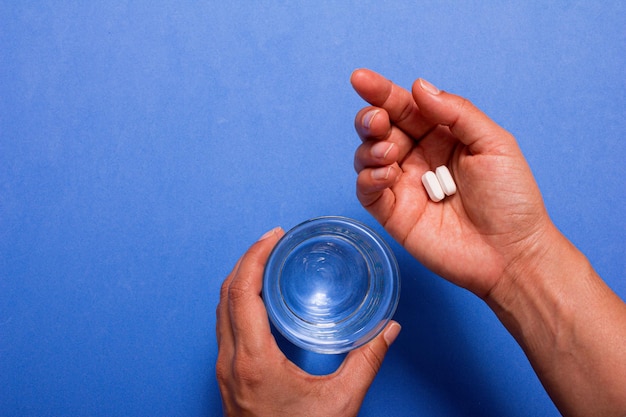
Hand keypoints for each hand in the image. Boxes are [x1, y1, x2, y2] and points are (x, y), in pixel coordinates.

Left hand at [216, 227, 400, 416]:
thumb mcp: (340, 403)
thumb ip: (366, 362)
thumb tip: (388, 330)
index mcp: (253, 360)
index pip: (241, 292)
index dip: (255, 256)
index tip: (274, 235)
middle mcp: (231, 361)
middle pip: (225, 294)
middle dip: (247, 259)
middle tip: (273, 239)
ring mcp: (225, 369)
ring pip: (221, 309)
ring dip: (240, 279)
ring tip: (266, 261)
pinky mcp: (228, 375)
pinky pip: (225, 324)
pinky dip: (239, 300)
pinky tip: (261, 298)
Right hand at [351, 69, 551, 296]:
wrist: (511, 253)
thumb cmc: (511, 199)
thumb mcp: (494, 144)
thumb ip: (456, 112)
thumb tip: (418, 87)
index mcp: (441, 136)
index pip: (405, 107)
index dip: (382, 92)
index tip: (361, 79)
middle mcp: (418, 157)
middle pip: (380, 128)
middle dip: (371, 118)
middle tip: (377, 120)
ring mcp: (404, 185)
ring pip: (367, 155)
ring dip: (369, 147)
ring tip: (388, 152)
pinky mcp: (393, 213)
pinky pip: (367, 189)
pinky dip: (368, 177)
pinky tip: (386, 174)